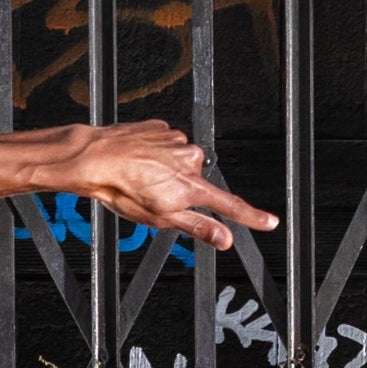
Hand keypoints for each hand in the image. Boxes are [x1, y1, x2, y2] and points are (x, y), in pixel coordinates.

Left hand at [68, 125, 276, 250]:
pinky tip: (137, 160)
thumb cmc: (121, 188)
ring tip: (139, 177)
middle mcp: (190, 160)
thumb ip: (197, 227)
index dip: (252, 216)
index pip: (230, 205)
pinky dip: (154, 154)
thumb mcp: (160, 218)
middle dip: (180, 190)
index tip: (270, 221)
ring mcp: (177, 141)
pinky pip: (164, 144)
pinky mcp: (162, 128)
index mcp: (191, 186)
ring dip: (164, 171)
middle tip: (152, 195)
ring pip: (178, 162)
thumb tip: (223, 239)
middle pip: (196, 182)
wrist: (96, 157)